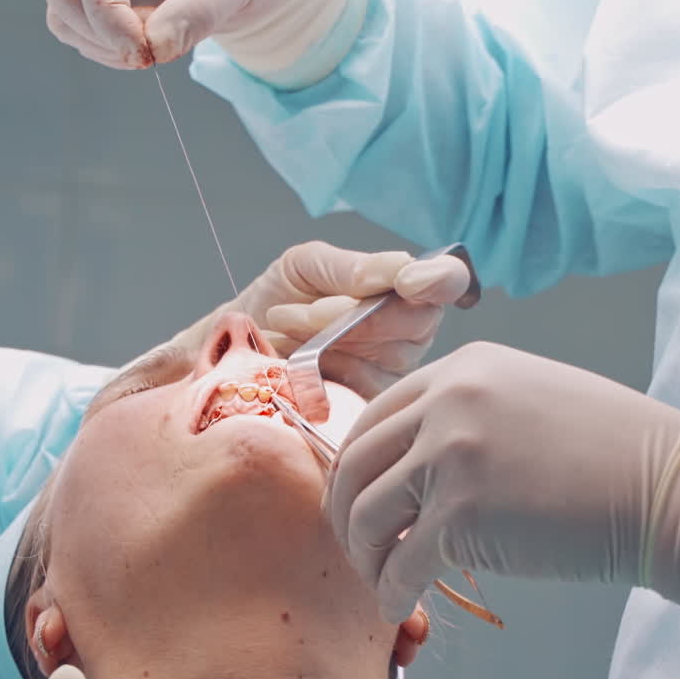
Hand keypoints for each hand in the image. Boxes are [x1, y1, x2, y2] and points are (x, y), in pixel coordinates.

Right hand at [46, 0, 319, 68]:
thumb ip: (199, 10)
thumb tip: (153, 50)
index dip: (110, 19)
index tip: (148, 58)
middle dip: (105, 35)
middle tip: (157, 57)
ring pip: (65, 11)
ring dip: (104, 45)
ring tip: (163, 45)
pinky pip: (80, 25)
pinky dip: (108, 46)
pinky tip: (152, 43)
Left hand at [168, 242, 471, 397]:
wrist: (232, 350)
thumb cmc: (276, 301)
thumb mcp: (306, 267)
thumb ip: (351, 267)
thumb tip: (397, 270)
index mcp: (404, 291)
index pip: (448, 281)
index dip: (439, 279)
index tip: (409, 280)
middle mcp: (408, 334)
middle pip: (417, 321)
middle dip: (355, 312)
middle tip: (298, 311)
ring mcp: (391, 375)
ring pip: (386, 356)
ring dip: (326, 340)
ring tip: (281, 331)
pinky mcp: (367, 411)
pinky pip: (361, 391)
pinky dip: (318, 374)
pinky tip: (289, 365)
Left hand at [325, 342, 679, 622]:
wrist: (669, 486)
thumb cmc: (612, 448)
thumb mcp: (528, 394)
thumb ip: (467, 409)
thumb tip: (414, 457)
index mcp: (463, 368)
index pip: (376, 414)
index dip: (357, 464)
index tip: (359, 498)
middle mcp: (448, 401)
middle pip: (357, 462)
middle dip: (346, 512)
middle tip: (358, 547)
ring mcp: (452, 455)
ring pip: (368, 514)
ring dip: (365, 557)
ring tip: (381, 580)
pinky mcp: (464, 515)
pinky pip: (402, 563)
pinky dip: (392, 591)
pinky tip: (401, 605)